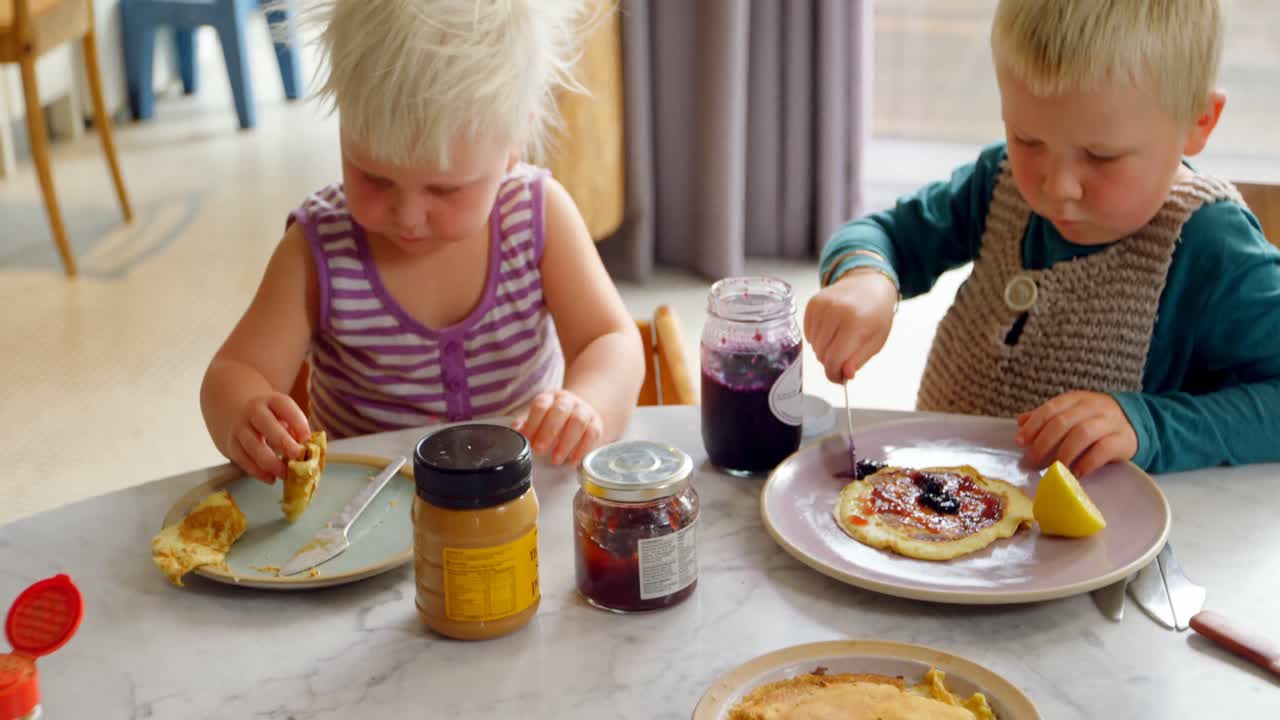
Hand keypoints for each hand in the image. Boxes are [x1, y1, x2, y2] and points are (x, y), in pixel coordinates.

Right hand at [226, 392, 310, 483]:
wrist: (235, 409)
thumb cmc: (270, 416)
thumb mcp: (283, 414)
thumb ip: (295, 429)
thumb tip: (308, 449)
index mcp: (271, 400)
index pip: (284, 405)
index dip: (297, 422)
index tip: (307, 438)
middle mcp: (253, 411)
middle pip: (266, 424)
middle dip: (283, 441)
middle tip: (297, 456)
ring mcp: (239, 427)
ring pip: (253, 445)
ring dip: (271, 462)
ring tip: (286, 474)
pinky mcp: (230, 444)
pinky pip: (243, 459)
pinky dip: (257, 471)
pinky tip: (271, 478)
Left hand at [514, 389, 602, 465]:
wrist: (583, 411)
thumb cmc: (557, 417)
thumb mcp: (541, 416)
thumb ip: (528, 423)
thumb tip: (517, 430)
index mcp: (551, 397)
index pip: (541, 405)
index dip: (532, 423)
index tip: (527, 440)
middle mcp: (568, 401)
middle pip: (560, 411)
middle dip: (548, 432)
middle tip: (539, 450)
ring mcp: (585, 410)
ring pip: (578, 422)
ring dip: (566, 442)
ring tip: (555, 459)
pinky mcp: (597, 423)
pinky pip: (592, 434)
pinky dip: (582, 449)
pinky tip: (572, 461)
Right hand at [803, 268, 897, 382]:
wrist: (869, 284)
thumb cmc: (875, 313)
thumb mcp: (876, 341)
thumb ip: (858, 359)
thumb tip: (844, 374)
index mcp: (855, 322)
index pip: (834, 359)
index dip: (834, 375)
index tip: (838, 379)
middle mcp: (836, 311)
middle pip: (822, 354)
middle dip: (831, 361)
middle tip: (844, 356)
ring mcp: (822, 305)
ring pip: (813, 345)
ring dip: (824, 349)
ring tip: (839, 340)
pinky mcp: (812, 303)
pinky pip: (808, 333)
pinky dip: (817, 338)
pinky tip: (831, 330)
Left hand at [1016, 391, 1137, 477]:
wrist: (1137, 422)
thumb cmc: (1096, 420)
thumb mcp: (1072, 412)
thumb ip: (1048, 417)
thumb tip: (1021, 422)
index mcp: (1076, 399)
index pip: (1050, 409)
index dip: (1033, 425)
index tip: (1020, 441)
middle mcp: (1092, 407)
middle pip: (1063, 422)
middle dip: (1044, 442)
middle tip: (1035, 459)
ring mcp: (1109, 422)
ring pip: (1082, 434)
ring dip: (1064, 453)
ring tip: (1056, 467)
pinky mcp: (1123, 439)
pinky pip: (1103, 450)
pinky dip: (1086, 463)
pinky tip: (1076, 473)